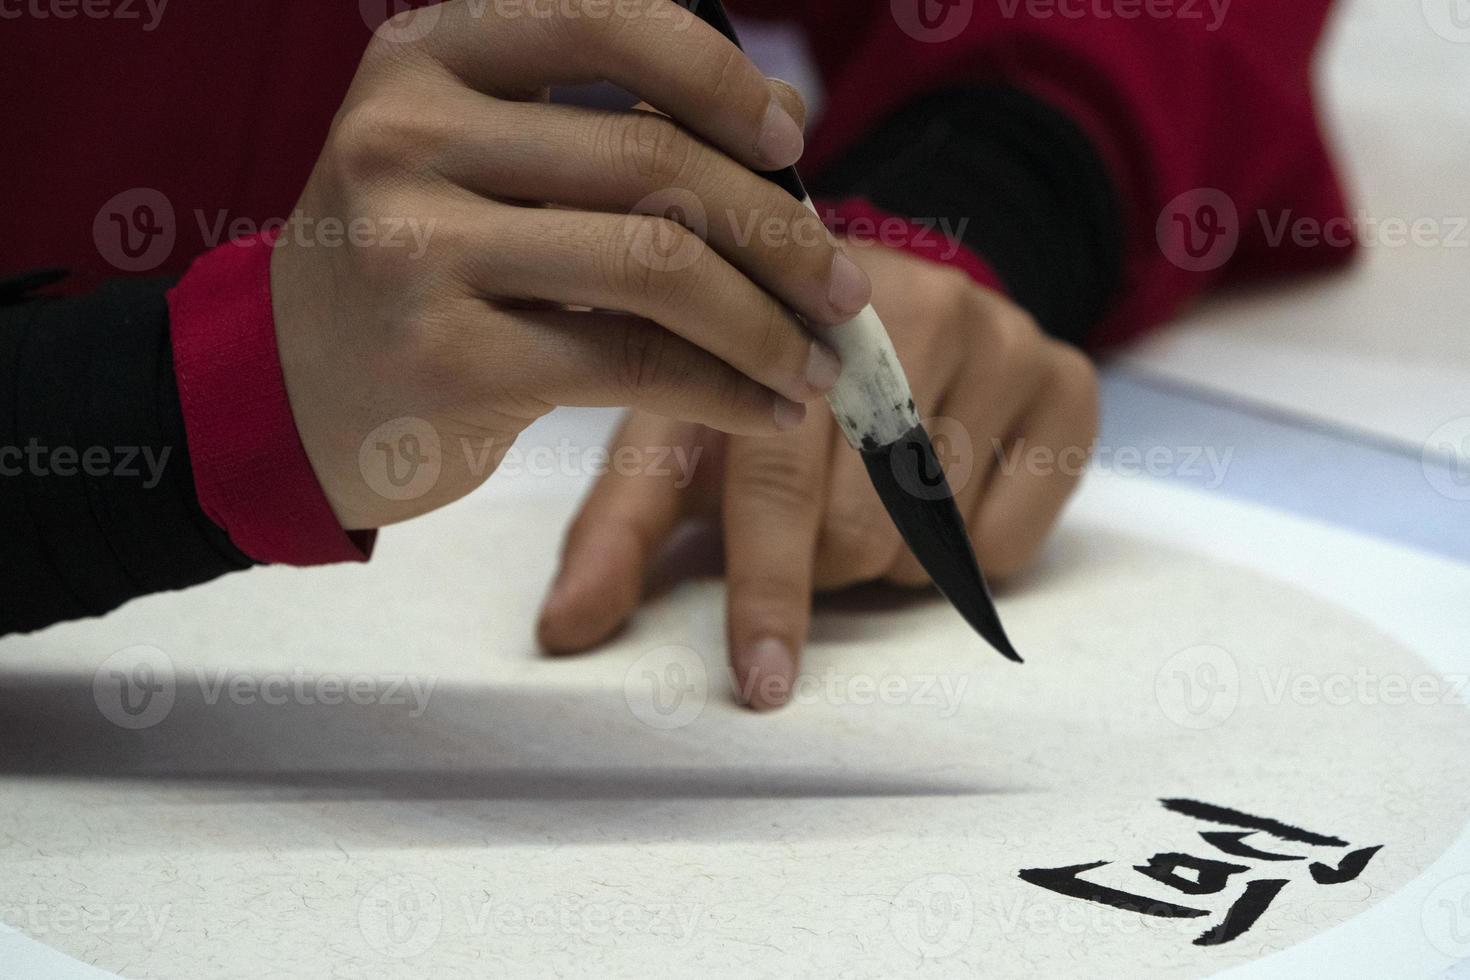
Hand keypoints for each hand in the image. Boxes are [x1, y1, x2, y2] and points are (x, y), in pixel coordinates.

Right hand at [269, 0, 870, 529]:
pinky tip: (768, 408)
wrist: (285, 390)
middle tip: (842, 288)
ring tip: (818, 359)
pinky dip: (724, 390)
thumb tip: (785, 111)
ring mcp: (418, 249)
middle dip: (781, 233)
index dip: (722, 78)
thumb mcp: (477, 158)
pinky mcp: (446, 359)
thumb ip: (608, 121)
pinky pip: (632, 363)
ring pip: (657, 265)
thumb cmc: (415, 266)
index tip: (793, 142)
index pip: (607, 20)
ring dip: (767, 322)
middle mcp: (410, 135)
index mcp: (426, 55)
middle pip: (655, 160)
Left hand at [538, 243, 1097, 708]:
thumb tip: (562, 632)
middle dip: (821, 565)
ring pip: (935, 544)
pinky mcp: (1069, 383)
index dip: (767, 589)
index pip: (777, 477)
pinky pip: (1011, 543)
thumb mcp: (679, 429)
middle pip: (862, 528)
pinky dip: (966, 552)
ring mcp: (1000, 336)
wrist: (882, 300)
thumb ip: (621, 526)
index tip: (764, 681)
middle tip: (811, 523)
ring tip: (870, 491)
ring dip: (887, 559)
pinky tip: (941, 488)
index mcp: (781, 310)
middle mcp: (906, 307)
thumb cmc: (760, 380)